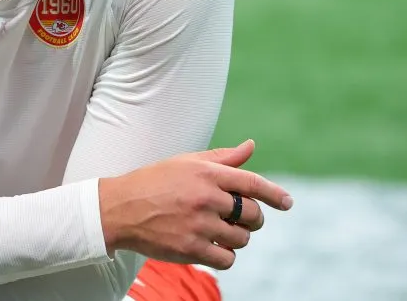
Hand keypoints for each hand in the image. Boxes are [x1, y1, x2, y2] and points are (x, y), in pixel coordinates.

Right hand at [98, 139, 292, 269]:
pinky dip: (225, 256)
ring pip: (241, 239)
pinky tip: (213, 247)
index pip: (252, 183)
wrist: (118, 208)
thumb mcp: (187, 162)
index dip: (274, 194)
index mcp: (207, 173)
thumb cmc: (155, 181)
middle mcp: (206, 198)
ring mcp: (199, 225)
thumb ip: (222, 157)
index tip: (287, 203)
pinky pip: (226, 259)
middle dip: (253, 219)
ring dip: (237, 239)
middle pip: (252, 215)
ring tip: (221, 233)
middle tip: (242, 220)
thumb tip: (251, 146)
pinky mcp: (190, 248)